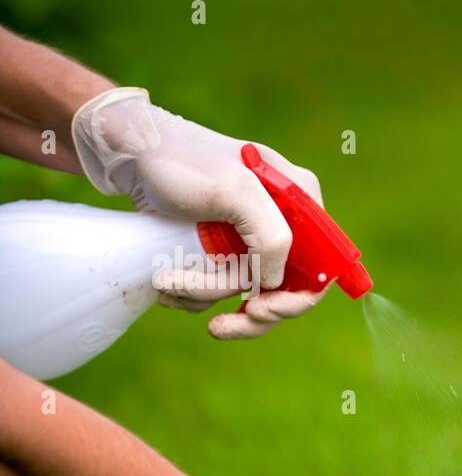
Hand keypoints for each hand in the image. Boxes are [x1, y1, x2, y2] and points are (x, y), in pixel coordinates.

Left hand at [71, 87, 323, 339]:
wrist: (124, 150)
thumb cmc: (179, 161)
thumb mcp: (234, 191)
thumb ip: (272, 238)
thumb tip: (275, 284)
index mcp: (299, 201)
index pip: (322, 267)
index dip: (297, 298)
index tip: (258, 309)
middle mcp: (282, 221)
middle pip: (284, 289)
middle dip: (248, 311)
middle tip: (219, 326)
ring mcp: (250, 236)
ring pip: (245, 292)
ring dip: (205, 296)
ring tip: (168, 284)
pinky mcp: (221, 246)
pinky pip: (220, 287)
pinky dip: (194, 293)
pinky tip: (168, 282)